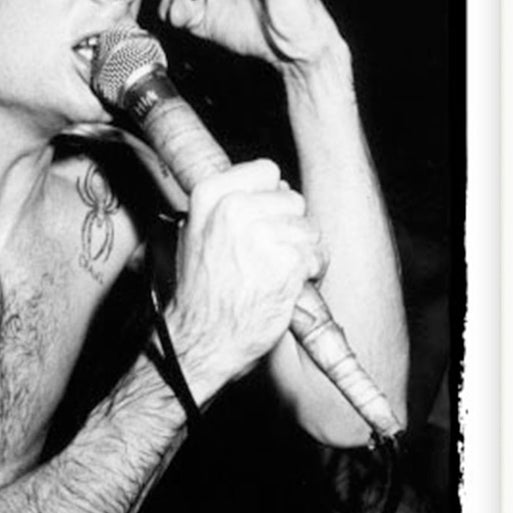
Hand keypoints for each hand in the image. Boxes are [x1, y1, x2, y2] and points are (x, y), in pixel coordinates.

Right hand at [166, 159, 326, 395]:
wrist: (201, 340)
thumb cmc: (200, 293)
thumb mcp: (195, 234)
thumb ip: (227, 204)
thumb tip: (272, 184)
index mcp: (211, 196)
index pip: (267, 171)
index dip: (270, 198)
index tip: (261, 221)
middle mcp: (235, 210)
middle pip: (293, 200)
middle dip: (288, 228)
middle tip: (266, 256)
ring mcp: (261, 235)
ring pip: (309, 229)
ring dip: (301, 253)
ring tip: (274, 274)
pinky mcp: (286, 263)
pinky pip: (317, 256)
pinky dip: (309, 274)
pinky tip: (284, 287)